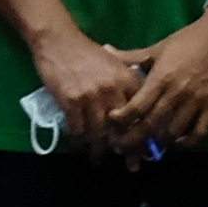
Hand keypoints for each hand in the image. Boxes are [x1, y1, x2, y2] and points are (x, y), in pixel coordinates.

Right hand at [27, 21, 148, 157]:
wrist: (59, 41)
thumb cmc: (88, 53)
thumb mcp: (115, 64)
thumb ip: (127, 84)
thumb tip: (138, 111)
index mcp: (127, 79)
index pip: (142, 112)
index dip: (146, 133)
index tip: (148, 150)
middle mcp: (113, 89)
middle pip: (124, 128)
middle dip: (128, 149)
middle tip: (131, 165)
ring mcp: (92, 97)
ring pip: (99, 133)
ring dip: (99, 149)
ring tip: (98, 158)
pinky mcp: (71, 102)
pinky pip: (77, 130)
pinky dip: (78, 139)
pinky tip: (79, 144)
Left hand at [125, 7, 207, 148]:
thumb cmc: (188, 39)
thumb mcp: (158, 47)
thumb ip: (132, 56)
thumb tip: (105, 49)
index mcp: (161, 77)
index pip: (136, 107)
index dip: (121, 120)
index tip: (112, 125)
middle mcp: (177, 92)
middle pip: (150, 125)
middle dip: (133, 140)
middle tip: (123, 147)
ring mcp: (196, 100)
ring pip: (173, 132)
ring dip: (158, 143)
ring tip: (148, 146)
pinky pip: (200, 131)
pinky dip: (188, 142)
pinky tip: (178, 143)